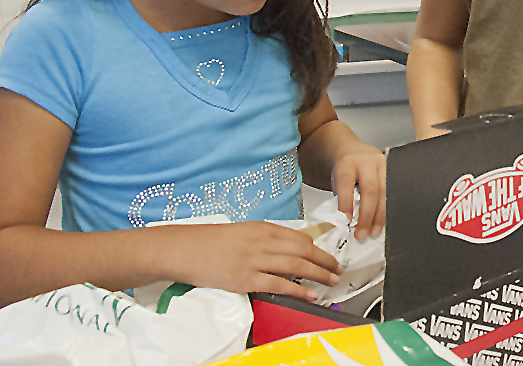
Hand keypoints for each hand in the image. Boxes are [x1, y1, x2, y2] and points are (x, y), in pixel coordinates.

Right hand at [153, 221, 339, 299]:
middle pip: (304, 250)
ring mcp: (255, 260)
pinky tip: (310, 293)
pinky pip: (279, 284)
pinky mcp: (246, 278)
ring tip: (331, 280)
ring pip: (297, 265)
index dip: (317, 248)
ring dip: (319, 274)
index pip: (299, 237)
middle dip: (324, 260)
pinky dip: (298, 290)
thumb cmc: (209, 242)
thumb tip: (286, 249)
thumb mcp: (242, 232)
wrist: (185, 249)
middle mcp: (262, 241)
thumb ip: (264, 239)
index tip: (326, 255)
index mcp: (262, 228)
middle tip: (337, 268)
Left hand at [330, 141, 386, 240]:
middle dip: (367, 215)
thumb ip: (340, 198)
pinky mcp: (392, 169)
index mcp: (347, 162)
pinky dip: (388, 209)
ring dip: (380, 216)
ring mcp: (382, 163)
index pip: (346, 182)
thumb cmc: (344, 169)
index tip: (346, 221)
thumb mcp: (335, 179)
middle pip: (370, 189)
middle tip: (361, 233)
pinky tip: (385, 222)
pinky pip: (393, 191)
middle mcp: (367, 160)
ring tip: (374, 232)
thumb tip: (345, 223)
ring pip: (385, 192)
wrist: (353, 151)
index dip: (346, 202)